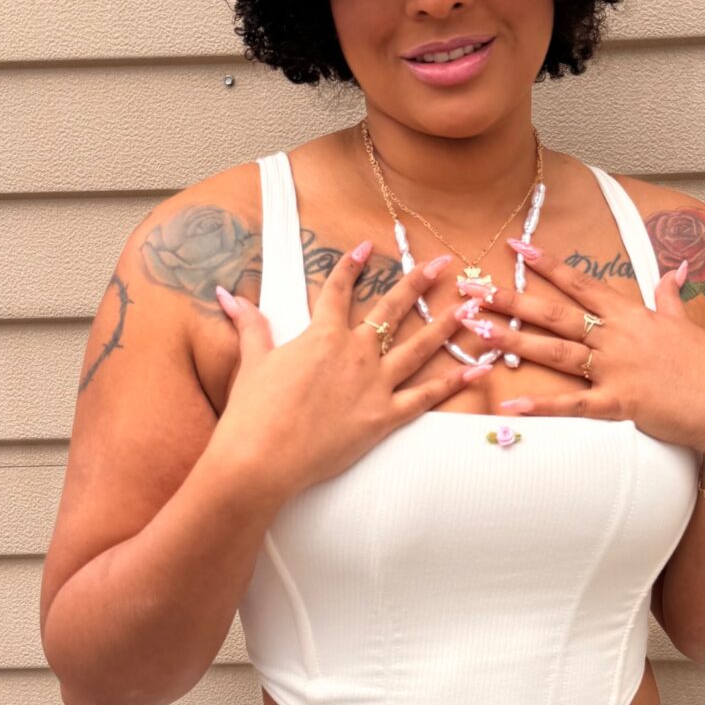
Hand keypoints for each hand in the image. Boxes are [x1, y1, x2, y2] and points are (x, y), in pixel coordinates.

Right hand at [210, 240, 492, 493]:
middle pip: (392, 310)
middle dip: (418, 282)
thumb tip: (227, 296)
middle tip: (443, 264)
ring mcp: (373, 384)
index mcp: (321, 336)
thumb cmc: (253, 412)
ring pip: (418, 348)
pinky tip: (477, 369)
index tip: (366, 246)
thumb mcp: (252, 363)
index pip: (338, 290)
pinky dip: (453, 383)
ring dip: (445, 325)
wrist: (261, 458)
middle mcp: (354, 353)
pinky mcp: (384, 418)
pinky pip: (425, 396)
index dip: (351, 266)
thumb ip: (250, 327)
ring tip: (470, 308)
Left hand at [465, 238, 704, 453]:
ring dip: (515, 342)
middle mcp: (619, 337)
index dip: (547, 264)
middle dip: (511, 300)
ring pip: (557, 352)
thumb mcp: (686, 324)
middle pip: (555, 313)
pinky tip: (512, 405)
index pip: (581, 283)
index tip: (516, 246)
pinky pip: (575, 405)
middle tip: (471, 290)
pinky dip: (544, 406)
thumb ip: (671, 297)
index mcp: (631, 315)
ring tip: (478, 332)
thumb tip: (674, 271)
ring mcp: (619, 369)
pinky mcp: (622, 404)